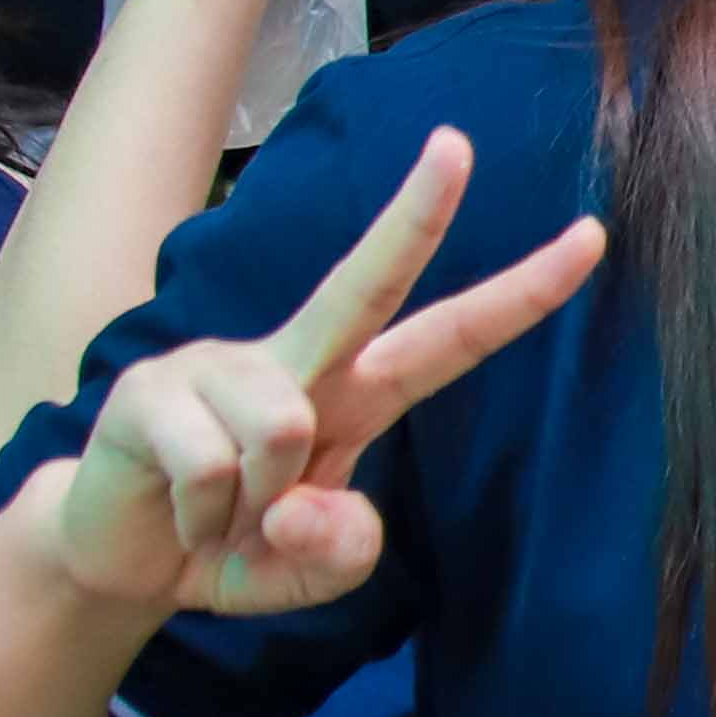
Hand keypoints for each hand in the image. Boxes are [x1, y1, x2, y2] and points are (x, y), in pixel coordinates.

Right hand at [36, 126, 600, 618]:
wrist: (124, 561)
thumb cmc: (234, 545)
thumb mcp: (311, 571)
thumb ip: (341, 552)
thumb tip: (305, 506)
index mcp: (357, 391)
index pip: (452, 336)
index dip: (521, 293)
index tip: (591, 237)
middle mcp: (296, 360)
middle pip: (367, 280)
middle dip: (417, 214)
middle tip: (456, 145)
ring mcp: (219, 365)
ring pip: (286, 429)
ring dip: (255, 505)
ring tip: (222, 514)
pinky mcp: (151, 389)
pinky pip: (211, 465)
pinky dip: (203, 515)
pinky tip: (181, 510)